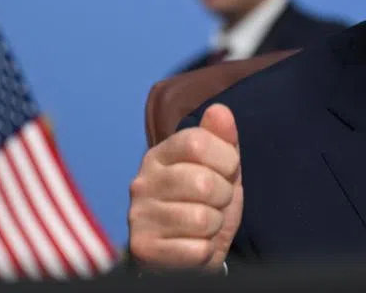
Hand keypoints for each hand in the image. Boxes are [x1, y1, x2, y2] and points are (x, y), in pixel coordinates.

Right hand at [128, 104, 242, 269]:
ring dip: (214, 225)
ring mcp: (139, 216)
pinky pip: (196, 249)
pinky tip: (192, 246)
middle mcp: (142, 182)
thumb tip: (219, 110)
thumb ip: (221, 138)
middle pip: (203, 182)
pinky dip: (204, 250)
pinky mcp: (143, 249)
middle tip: (214, 203)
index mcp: (160, 155)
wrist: (184, 254)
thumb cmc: (204, 203)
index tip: (226, 171)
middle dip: (223, 196)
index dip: (226, 159)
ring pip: (201, 218)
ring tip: (203, 225)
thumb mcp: (220, 167)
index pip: (198, 142)